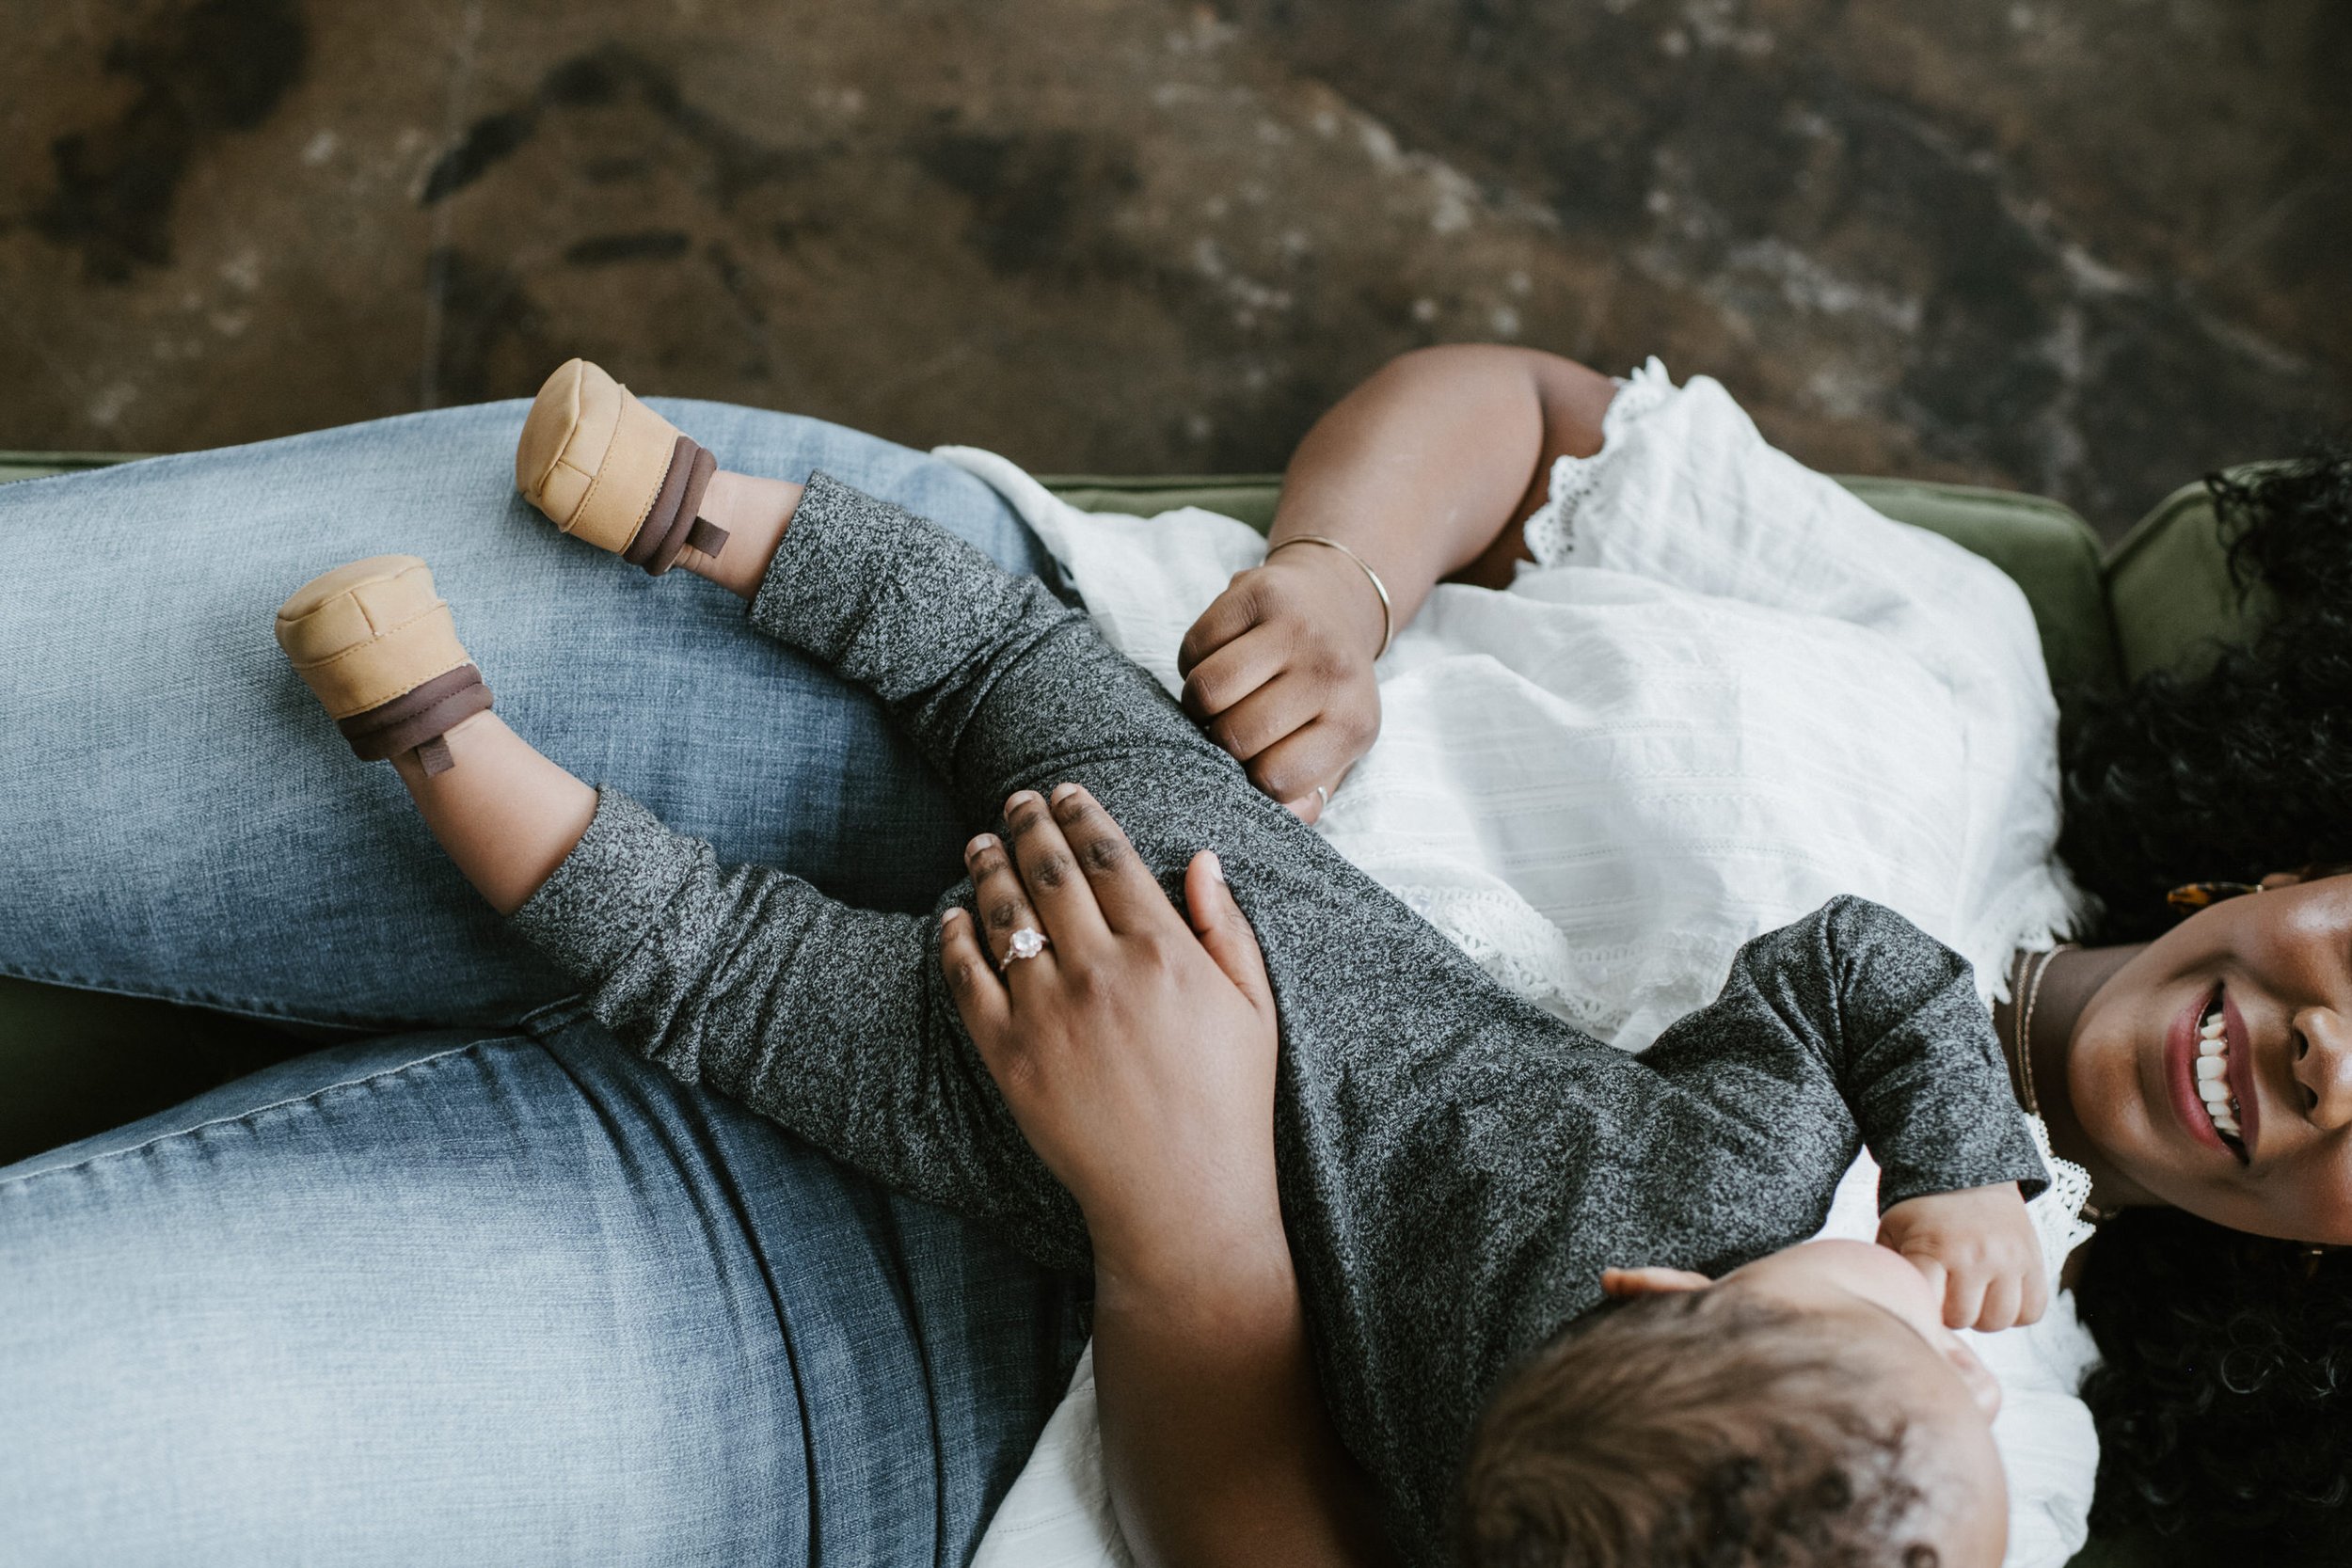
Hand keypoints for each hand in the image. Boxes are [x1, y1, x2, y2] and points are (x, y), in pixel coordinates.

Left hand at [939, 783, 1283, 1279]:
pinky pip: (967, 980)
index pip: (1107, 855)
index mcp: (1163, 950)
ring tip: (981, 842)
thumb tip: (1202, 858)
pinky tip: (954, 916)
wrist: (1182, 1200)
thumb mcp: (1254, 1008)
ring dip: (987, 865)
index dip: (1081, 814)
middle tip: (1017, 800)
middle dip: (1028, 822)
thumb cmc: (1230, 1104)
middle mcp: (1099, 970)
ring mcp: (1047, 1012)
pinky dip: (955, 938)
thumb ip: (1225, 927)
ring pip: (1002, 914)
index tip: (1067, 792)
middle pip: (1048, 869)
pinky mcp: (1009, 1056)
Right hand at [1176, 547, 1383, 823]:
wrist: (1336, 598)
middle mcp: (1331, 673)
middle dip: (1217, 741)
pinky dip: (1192, 662)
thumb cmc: (1325, 689)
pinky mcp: (1259, 592)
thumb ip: (1307, 793)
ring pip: (1207, 691)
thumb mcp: (1335, 746)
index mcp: (1353, 724)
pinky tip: (1217, 661)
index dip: (1248, 781)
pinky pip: (1194, 647)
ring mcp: (1296, 628)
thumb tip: (1276, 818)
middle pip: (1235, 735)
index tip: (1251, 764)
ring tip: (1220, 700)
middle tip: (1229, 728)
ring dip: (1197, 704)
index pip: (1275, 781)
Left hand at [1877, 1182, 2048, 1331]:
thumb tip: (1893, 1304)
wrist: (1970, 1175)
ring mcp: (2009, 1260)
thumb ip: (1891, 1269)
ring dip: (1983, 1315)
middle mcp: (1975, 1256)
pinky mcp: (2034, 1262)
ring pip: (1998, 1321)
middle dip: (1951, 1313)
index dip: (1923, 1309)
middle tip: (1946, 1293)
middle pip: (1963, 1319)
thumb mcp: (1894, 1231)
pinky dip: (2015, 1312)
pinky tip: (1998, 1294)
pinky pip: (2032, 1312)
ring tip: (1972, 1294)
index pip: (1929, 1306)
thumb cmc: (1924, 1210)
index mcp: (1934, 1248)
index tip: (1921, 1297)